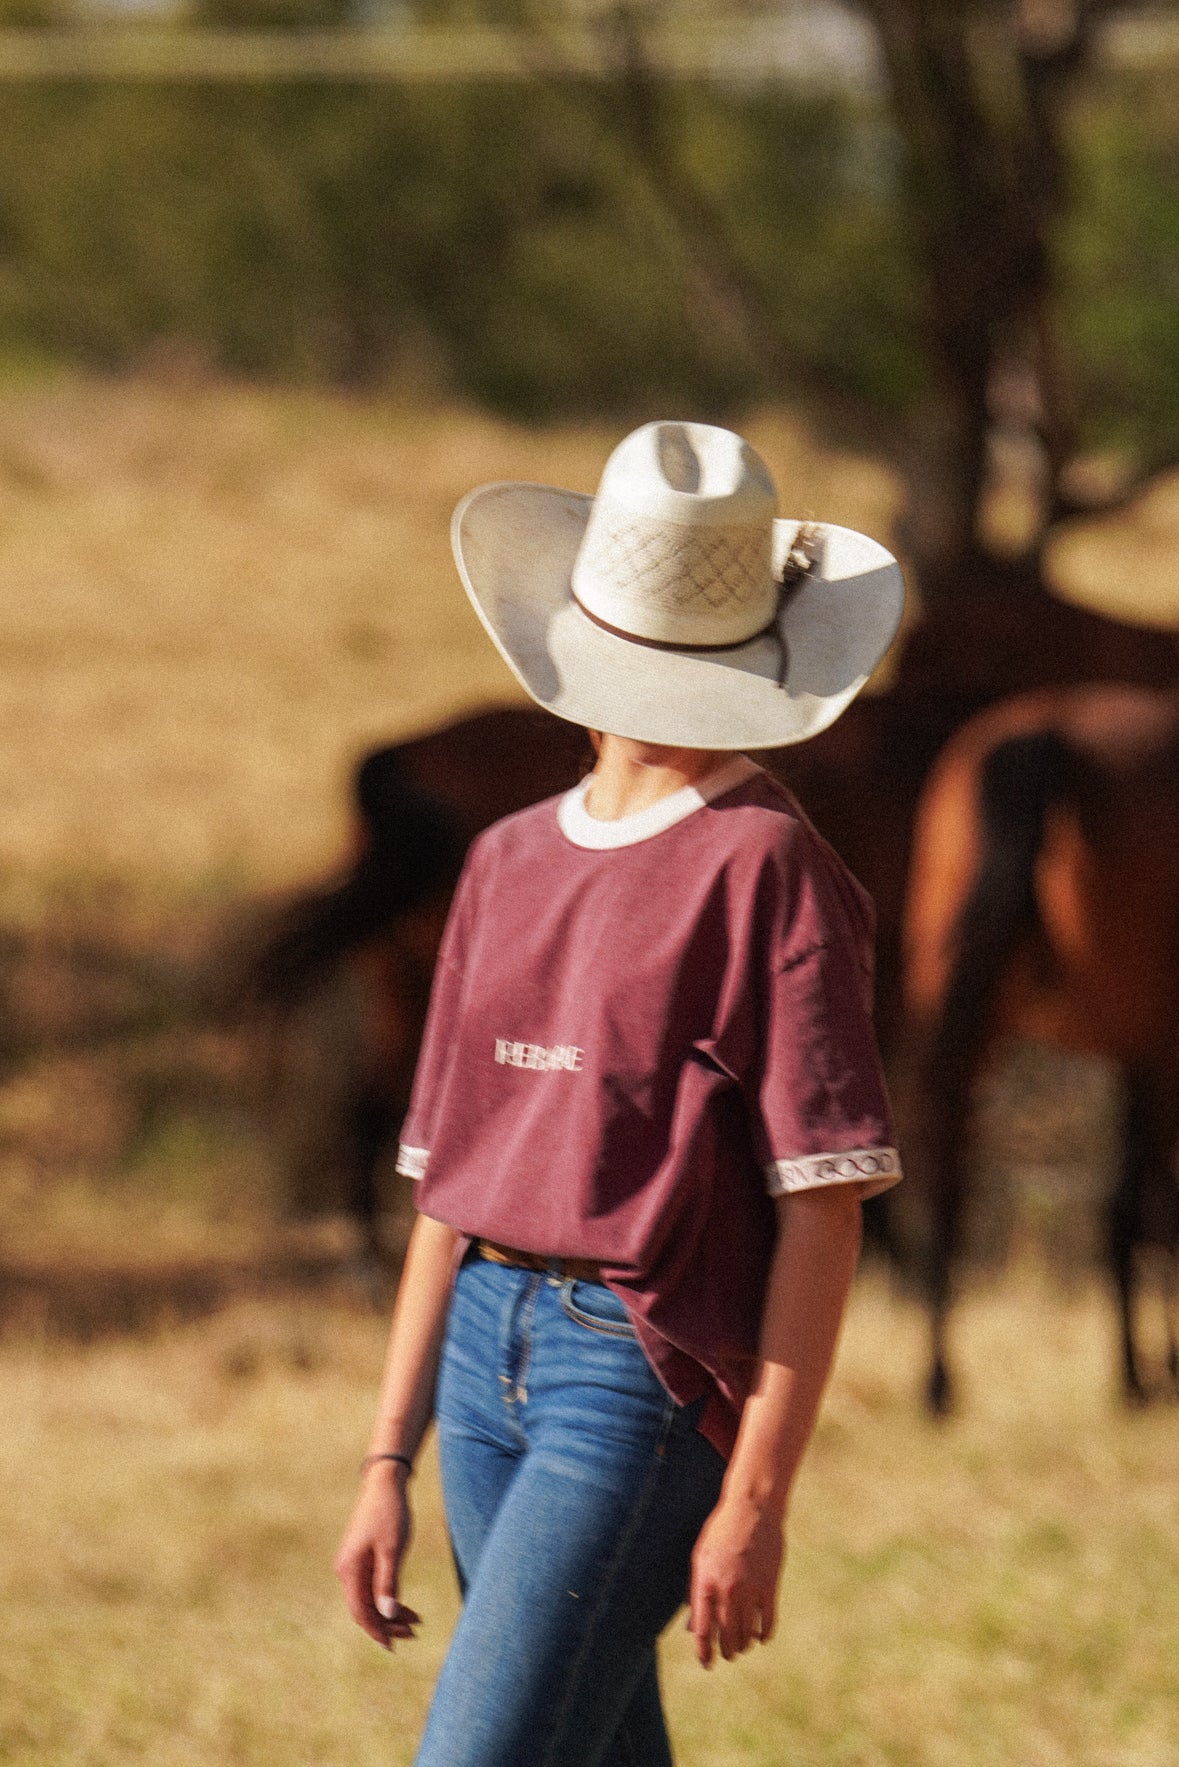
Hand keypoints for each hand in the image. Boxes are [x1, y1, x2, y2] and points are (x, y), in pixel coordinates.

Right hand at [333, 1465, 421, 1649]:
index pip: (361, 1612)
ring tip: (415, 1621)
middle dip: (387, 1624)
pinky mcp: (360, 1558)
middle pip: (364, 1608)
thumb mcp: (393, 1549)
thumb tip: (386, 1615)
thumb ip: (388, 1583)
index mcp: (350, 1570)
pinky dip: (387, 1596)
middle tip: (414, 1632)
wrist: (385, 1483)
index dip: (378, 1632)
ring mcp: (352, 1564)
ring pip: (368, 1599)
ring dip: (389, 1612)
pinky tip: (404, 1604)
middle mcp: (346, 1570)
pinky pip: (371, 1586)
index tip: (395, 1647)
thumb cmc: (390, 1513)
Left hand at [687, 1495, 784, 1667]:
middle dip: (726, 1650)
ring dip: (744, 1644)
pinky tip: (761, 1636)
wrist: (753, 1507)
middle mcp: (726, 1588)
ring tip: (743, 1646)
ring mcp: (750, 1588)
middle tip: (728, 1655)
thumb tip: (693, 1625)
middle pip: (726, 1636)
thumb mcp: (700, 1556)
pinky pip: (767, 1622)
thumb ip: (696, 1590)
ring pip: (747, 1633)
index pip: (702, 1629)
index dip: (704, 1651)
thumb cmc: (722, 1530)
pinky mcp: (770, 1586)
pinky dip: (764, 1634)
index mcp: (705, 1580)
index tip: (707, 1664)